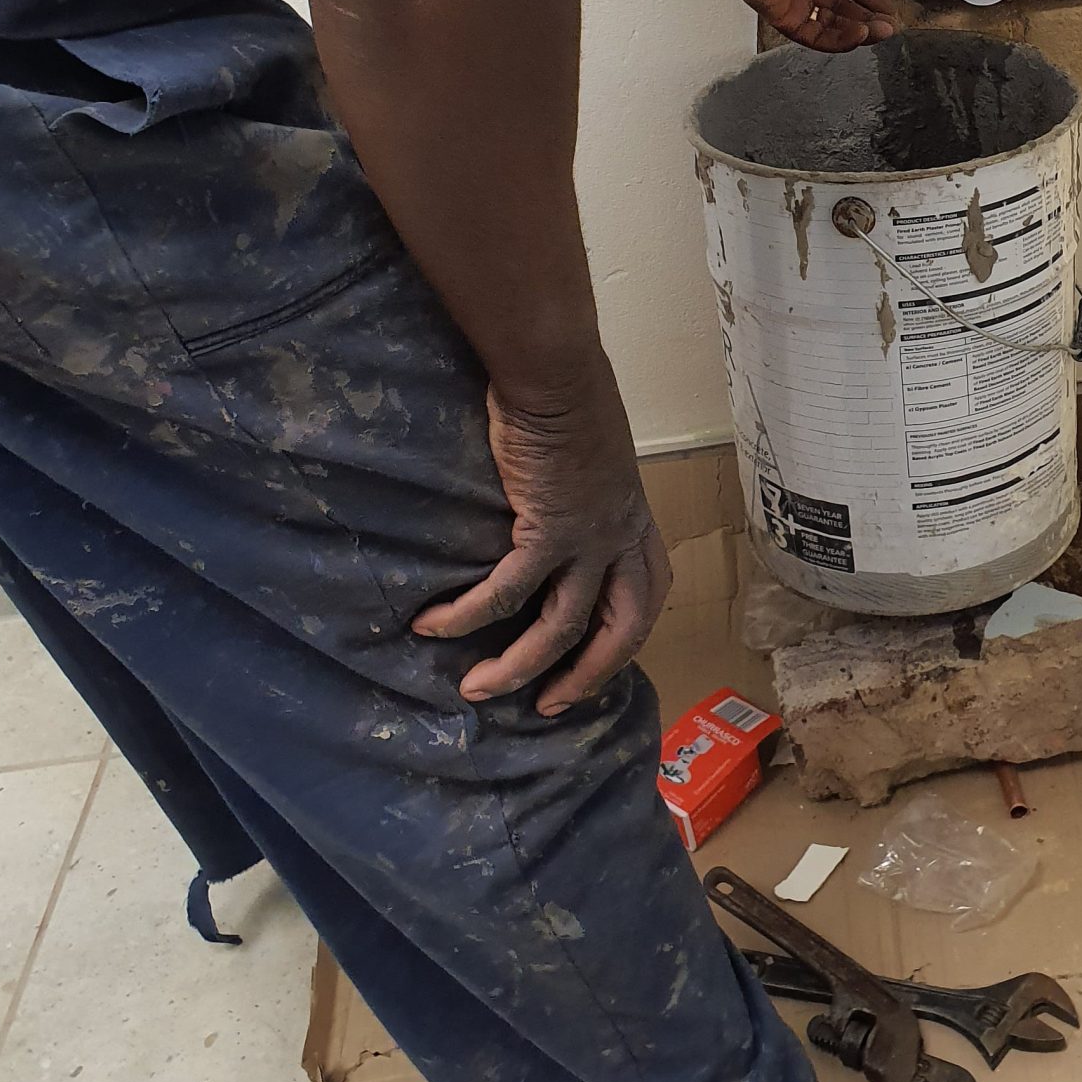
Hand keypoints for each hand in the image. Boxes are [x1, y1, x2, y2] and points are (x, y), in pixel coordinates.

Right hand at [412, 376, 671, 713]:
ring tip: (475, 688)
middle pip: (620, 631)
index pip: (648, 598)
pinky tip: (434, 626)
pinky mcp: (546, 530)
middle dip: (586, 676)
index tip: (592, 668)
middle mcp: (622, 538)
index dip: (623, 643)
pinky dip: (468, 615)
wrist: (554, 374)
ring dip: (516, 666)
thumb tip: (558, 513)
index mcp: (636, 523)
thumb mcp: (595, 462)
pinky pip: (506, 592)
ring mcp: (588, 538)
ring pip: (559, 627)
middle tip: (546, 706)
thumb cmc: (570, 402)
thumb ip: (586, 497)